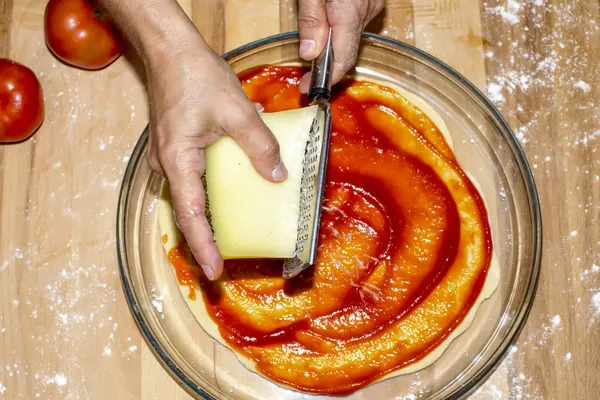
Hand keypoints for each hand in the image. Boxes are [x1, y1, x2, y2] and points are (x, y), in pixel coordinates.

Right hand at [146, 35, 286, 280]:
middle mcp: (167, 164)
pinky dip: (213, 185)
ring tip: (233, 228)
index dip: (203, 247)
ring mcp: (169, 156)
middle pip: (190, 209)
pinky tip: (236, 180)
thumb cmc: (195, 76)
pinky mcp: (175, 146)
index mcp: (178, 161)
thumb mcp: (237, 111)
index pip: (191, 216)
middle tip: (225, 260)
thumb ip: (260, 145)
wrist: (170, 50)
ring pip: (193, 193)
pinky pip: (195, 175)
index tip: (212, 272)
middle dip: (208, 236)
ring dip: (213, 210)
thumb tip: (278, 176)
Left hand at [297, 0, 384, 91]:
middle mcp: (366, 12)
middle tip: (305, 75)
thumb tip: (310, 54)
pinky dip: (340, 28)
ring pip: (350, 38)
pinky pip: (355, 23)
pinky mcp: (372, 1)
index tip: (308, 88)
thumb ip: (311, 19)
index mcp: (350, 10)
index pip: (342, 59)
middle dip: (326, 64)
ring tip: (313, 38)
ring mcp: (372, 7)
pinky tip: (327, 20)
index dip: (326, 78)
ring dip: (332, 44)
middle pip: (346, 51)